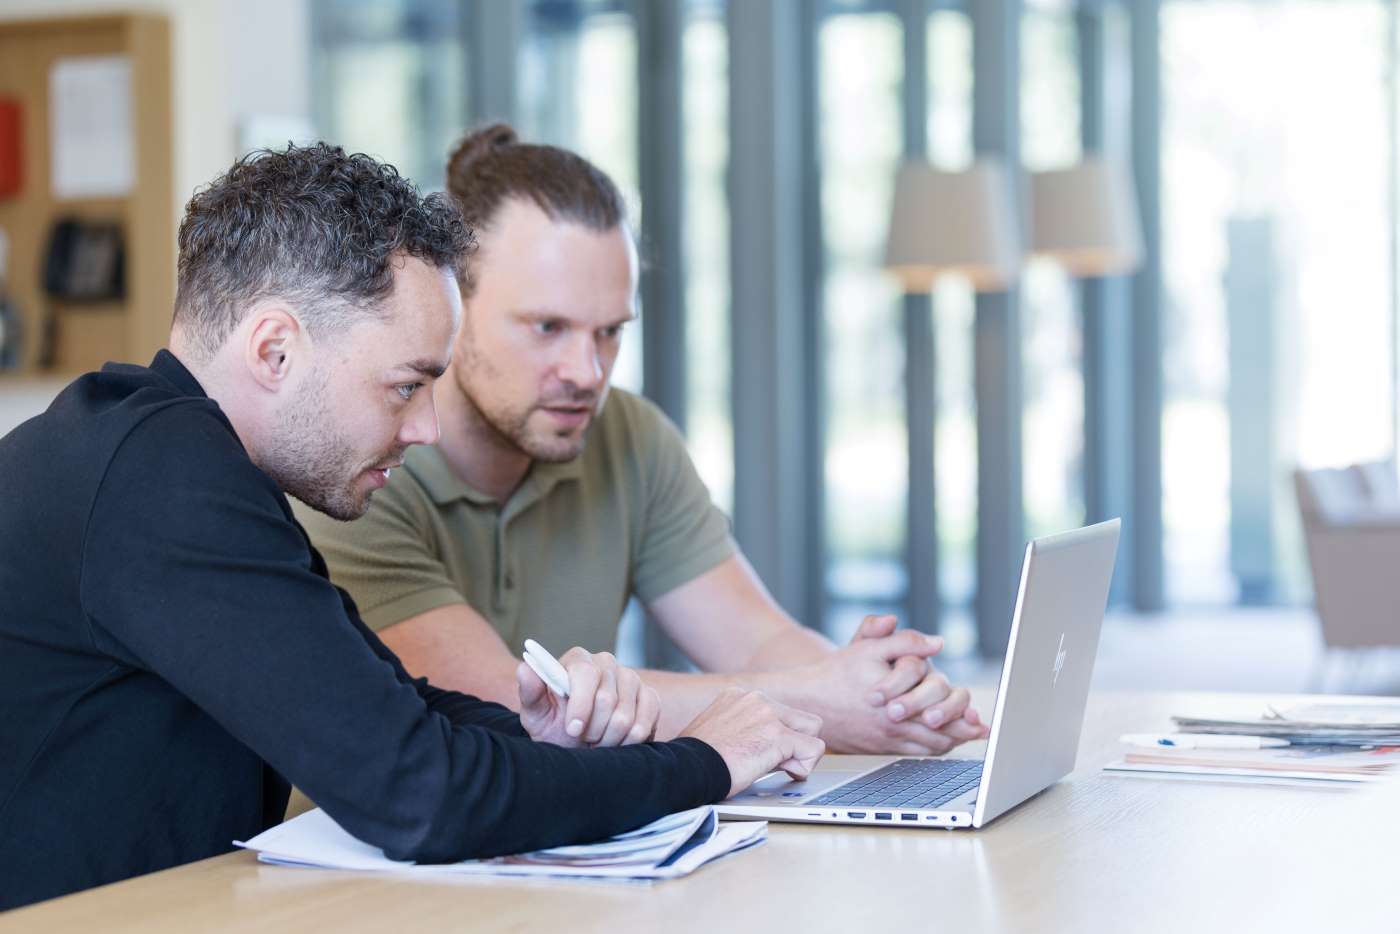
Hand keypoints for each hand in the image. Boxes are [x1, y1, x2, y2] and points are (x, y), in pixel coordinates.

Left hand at [517, 647, 659, 748]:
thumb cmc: (554, 726)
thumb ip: (530, 692)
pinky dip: (632, 739)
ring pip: (626, 715)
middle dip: (593, 729)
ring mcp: (630, 677)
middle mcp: (606, 662)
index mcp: (578, 660)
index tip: (572, 729)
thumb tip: (525, 668)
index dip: (580, 705)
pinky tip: (619, 741)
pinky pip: (648, 718)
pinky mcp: (649, 695)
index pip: (585, 674)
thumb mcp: (536, 714)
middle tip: (583, 739)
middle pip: (607, 698)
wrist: (576, 743)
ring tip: (598, 741)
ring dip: (610, 738)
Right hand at [679, 688, 825, 796]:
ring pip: (812, 731)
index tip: (764, 754)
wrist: (686, 769)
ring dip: (800, 753)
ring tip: (779, 768)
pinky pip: (813, 750)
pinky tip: (785, 774)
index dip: (779, 736)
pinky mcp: (777, 736)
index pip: (780, 711)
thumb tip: (772, 748)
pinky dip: (803, 767)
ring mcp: (768, 715)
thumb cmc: (696, 760)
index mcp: (740, 696)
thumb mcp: (719, 731)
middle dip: (795, 742)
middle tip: (776, 763)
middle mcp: (756, 698)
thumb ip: (747, 729)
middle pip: (802, 718)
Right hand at [792, 615, 988, 754]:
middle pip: (940, 731)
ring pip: (930, 746)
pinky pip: (915, 753)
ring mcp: (888, 739)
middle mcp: (894, 724)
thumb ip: (905, 642)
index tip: (977, 716)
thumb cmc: (838, 673)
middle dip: (963, 731)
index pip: (940, 706)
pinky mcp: (881, 748)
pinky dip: (933, 749)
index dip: (962, 710)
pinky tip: (942, 743)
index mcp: (897, 699)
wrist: (808, 703)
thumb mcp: (869, 648)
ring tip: (968, 738)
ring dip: (951, 742)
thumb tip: (938, 643)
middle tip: (980, 730)